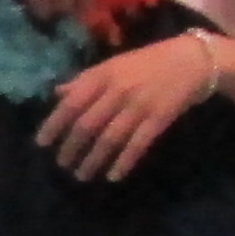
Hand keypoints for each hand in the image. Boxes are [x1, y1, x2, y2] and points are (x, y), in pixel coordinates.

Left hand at [38, 30, 223, 181]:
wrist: (193, 59)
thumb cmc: (147, 62)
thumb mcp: (112, 65)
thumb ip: (85, 80)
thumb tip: (57, 93)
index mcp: (101, 76)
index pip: (70, 104)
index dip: (54, 125)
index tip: (42, 144)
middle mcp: (117, 91)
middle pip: (87, 125)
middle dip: (71, 148)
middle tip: (62, 165)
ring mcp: (139, 105)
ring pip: (109, 139)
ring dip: (93, 160)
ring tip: (82, 175)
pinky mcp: (159, 118)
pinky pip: (138, 144)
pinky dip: (124, 162)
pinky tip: (113, 176)